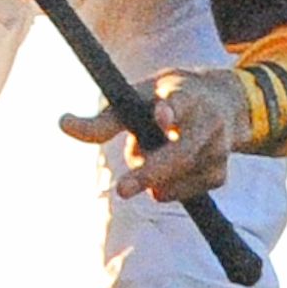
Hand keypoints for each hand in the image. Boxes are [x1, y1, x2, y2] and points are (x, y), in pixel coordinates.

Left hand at [59, 63, 245, 202]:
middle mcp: (207, 121)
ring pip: (174, 179)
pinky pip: (182, 193)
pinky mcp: (220, 174)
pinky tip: (168, 172)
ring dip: (150, 177)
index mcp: (185, 94)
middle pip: (182, 154)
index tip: (161, 115)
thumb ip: (105, 118)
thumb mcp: (139, 98)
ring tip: (150, 151)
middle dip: (151, 172)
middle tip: (122, 190)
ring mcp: (218, 149)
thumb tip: (62, 123)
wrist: (224, 103)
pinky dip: (166, 188)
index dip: (170, 111)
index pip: (180, 102)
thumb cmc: (168, 97)